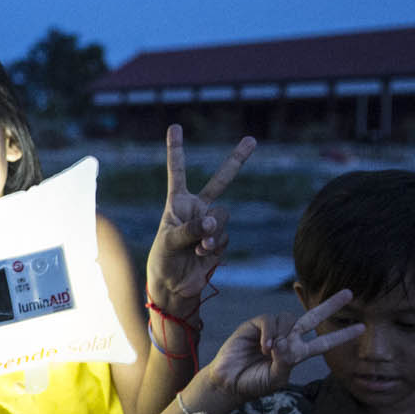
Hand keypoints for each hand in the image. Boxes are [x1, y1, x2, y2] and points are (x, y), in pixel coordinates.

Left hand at [147, 125, 255, 310]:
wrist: (174, 285)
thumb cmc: (163, 260)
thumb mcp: (169, 242)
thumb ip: (190, 229)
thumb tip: (213, 221)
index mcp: (178, 202)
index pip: (178, 172)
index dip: (177, 150)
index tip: (175, 127)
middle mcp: (197, 208)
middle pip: (221, 180)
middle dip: (237, 160)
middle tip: (252, 139)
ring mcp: (211, 224)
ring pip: (223, 216)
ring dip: (212, 231)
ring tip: (198, 246)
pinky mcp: (220, 241)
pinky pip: (224, 236)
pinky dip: (215, 245)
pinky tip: (202, 254)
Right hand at [197, 290, 362, 407]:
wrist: (229, 382)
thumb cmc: (254, 383)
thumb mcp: (276, 378)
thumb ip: (286, 361)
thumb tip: (286, 342)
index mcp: (297, 354)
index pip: (324, 342)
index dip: (341, 336)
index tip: (361, 328)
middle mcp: (288, 338)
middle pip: (313, 318)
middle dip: (330, 305)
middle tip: (349, 294)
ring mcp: (272, 330)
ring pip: (288, 318)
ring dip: (283, 334)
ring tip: (270, 352)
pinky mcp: (255, 325)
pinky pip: (270, 320)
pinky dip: (270, 333)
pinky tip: (265, 346)